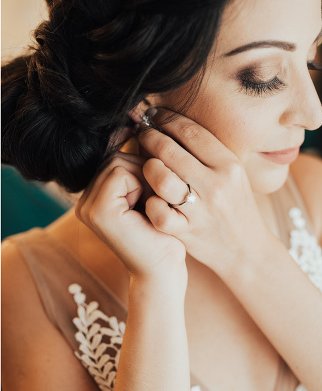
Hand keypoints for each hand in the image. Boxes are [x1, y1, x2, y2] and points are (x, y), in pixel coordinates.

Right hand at [75, 152, 186, 280]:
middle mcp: (85, 200)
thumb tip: (145, 121)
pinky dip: (142, 185)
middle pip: (116, 155)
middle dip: (145, 170)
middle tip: (158, 200)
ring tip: (153, 206)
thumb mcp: (153, 194)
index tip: (158, 192)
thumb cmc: (166, 233)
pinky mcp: (97, 210)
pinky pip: (120, 172)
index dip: (144, 166)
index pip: (116, 156)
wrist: (165, 269)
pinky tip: (149, 208)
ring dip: (146, 178)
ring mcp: (87, 205)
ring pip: (118, 160)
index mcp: (96, 195)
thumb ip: (144, 167)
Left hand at [135, 110, 274, 275]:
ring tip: (146, 166)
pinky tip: (152, 198)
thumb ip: (208, 152)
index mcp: (230, 166)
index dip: (166, 118)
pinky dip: (150, 202)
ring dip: (147, 168)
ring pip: (160, 178)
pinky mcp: (188, 232)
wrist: (247, 250)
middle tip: (141, 134)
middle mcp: (217, 185)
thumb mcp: (233, 175)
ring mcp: (201, 210)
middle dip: (148, 137)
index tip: (154, 115)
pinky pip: (157, 211)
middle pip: (170, 149)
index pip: (191, 131)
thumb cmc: (236, 207)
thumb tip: (174, 124)